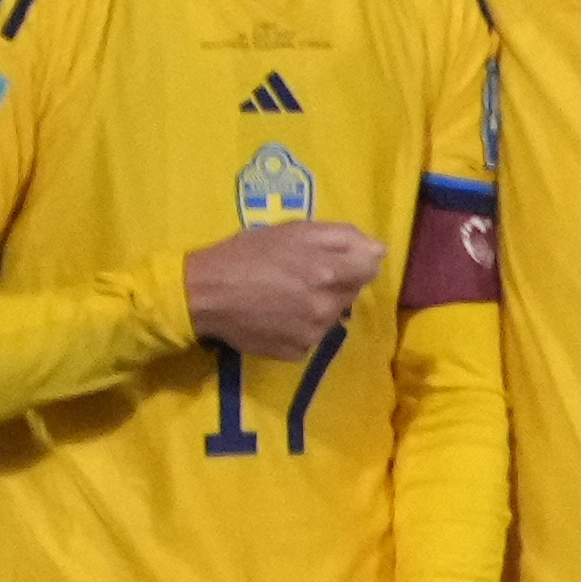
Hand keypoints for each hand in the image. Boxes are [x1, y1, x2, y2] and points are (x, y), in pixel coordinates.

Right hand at [186, 219, 380, 357]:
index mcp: (330, 271)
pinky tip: (276, 315)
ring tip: (284, 295)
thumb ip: (341, 236)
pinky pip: (311, 336)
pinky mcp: (298, 351)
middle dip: (335, 281)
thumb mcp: (292, 230)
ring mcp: (314, 333)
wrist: (202, 294)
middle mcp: (328, 305)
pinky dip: (300, 326)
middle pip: (351, 291)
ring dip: (318, 304)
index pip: (371, 267)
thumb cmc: (245, 254)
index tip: (334, 258)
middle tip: (299, 274)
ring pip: (332, 315)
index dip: (354, 260)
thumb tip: (379, 250)